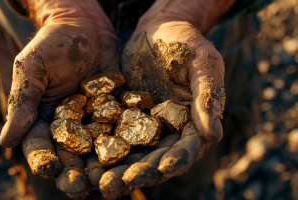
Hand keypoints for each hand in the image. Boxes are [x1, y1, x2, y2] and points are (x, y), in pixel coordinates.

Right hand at [0, 0, 119, 197]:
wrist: (86, 27)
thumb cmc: (52, 44)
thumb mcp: (32, 68)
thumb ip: (22, 101)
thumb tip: (7, 140)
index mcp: (43, 120)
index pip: (39, 146)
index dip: (43, 160)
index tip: (49, 170)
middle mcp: (69, 128)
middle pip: (70, 158)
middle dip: (73, 175)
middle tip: (80, 188)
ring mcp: (94, 124)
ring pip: (96, 153)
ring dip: (100, 170)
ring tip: (107, 184)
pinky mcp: (117, 116)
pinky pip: (122, 134)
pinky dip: (126, 148)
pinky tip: (132, 160)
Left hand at [99, 0, 232, 197]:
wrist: (157, 28)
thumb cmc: (186, 42)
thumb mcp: (202, 63)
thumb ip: (208, 96)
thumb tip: (215, 133)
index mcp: (193, 124)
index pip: (186, 149)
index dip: (175, 161)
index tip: (161, 169)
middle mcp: (169, 132)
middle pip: (155, 159)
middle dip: (139, 174)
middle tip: (117, 186)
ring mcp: (145, 126)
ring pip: (132, 154)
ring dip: (117, 170)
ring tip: (99, 183)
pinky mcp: (124, 118)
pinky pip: (112, 135)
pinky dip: (101, 149)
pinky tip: (86, 161)